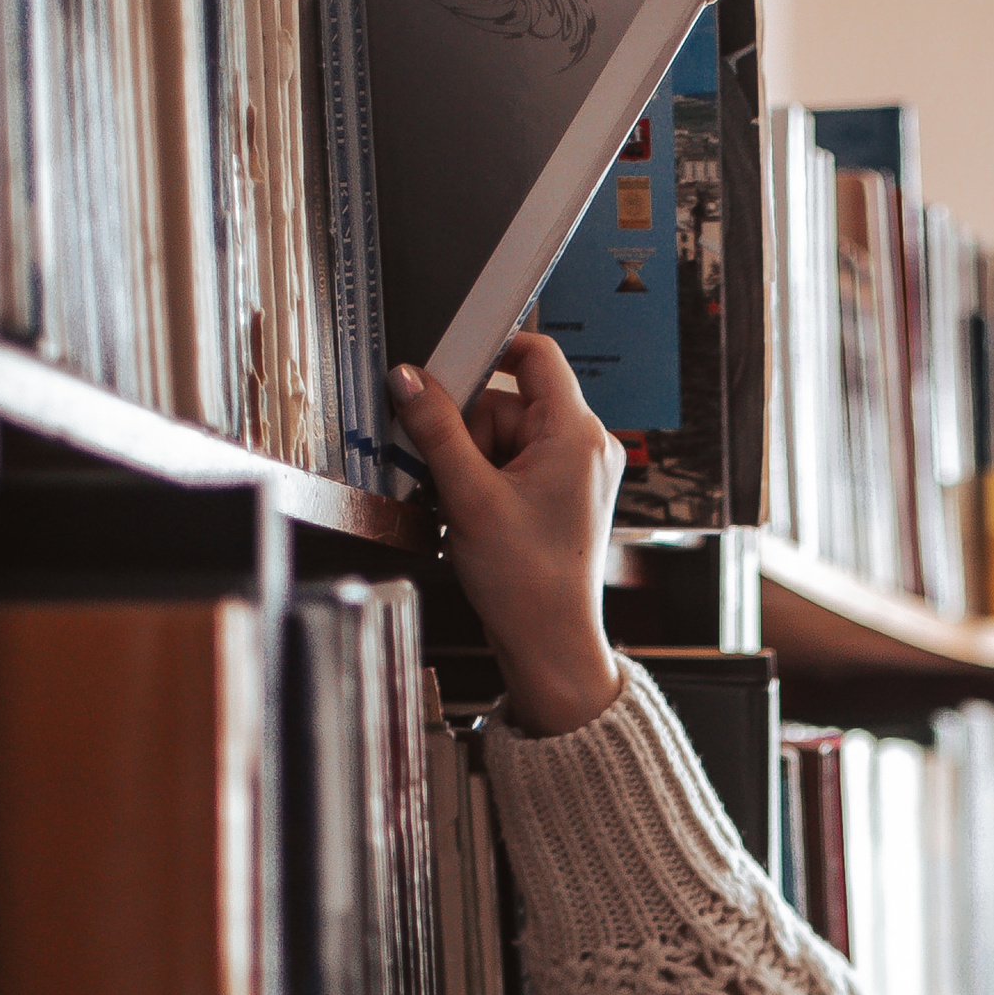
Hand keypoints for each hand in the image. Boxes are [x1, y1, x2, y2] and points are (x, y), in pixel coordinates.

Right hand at [392, 333, 626, 736]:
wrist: (549, 645)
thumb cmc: (526, 583)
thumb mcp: (467, 495)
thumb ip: (434, 428)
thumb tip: (407, 378)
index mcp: (577, 434)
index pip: (535, 353)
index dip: (488, 348)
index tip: (445, 365)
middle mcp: (586, 446)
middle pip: (509, 402)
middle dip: (468, 433)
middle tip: (449, 477)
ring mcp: (577, 472)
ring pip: (505, 436)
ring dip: (471, 463)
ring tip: (463, 508)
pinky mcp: (563, 496)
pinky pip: (514, 465)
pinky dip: (485, 482)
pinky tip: (474, 515)